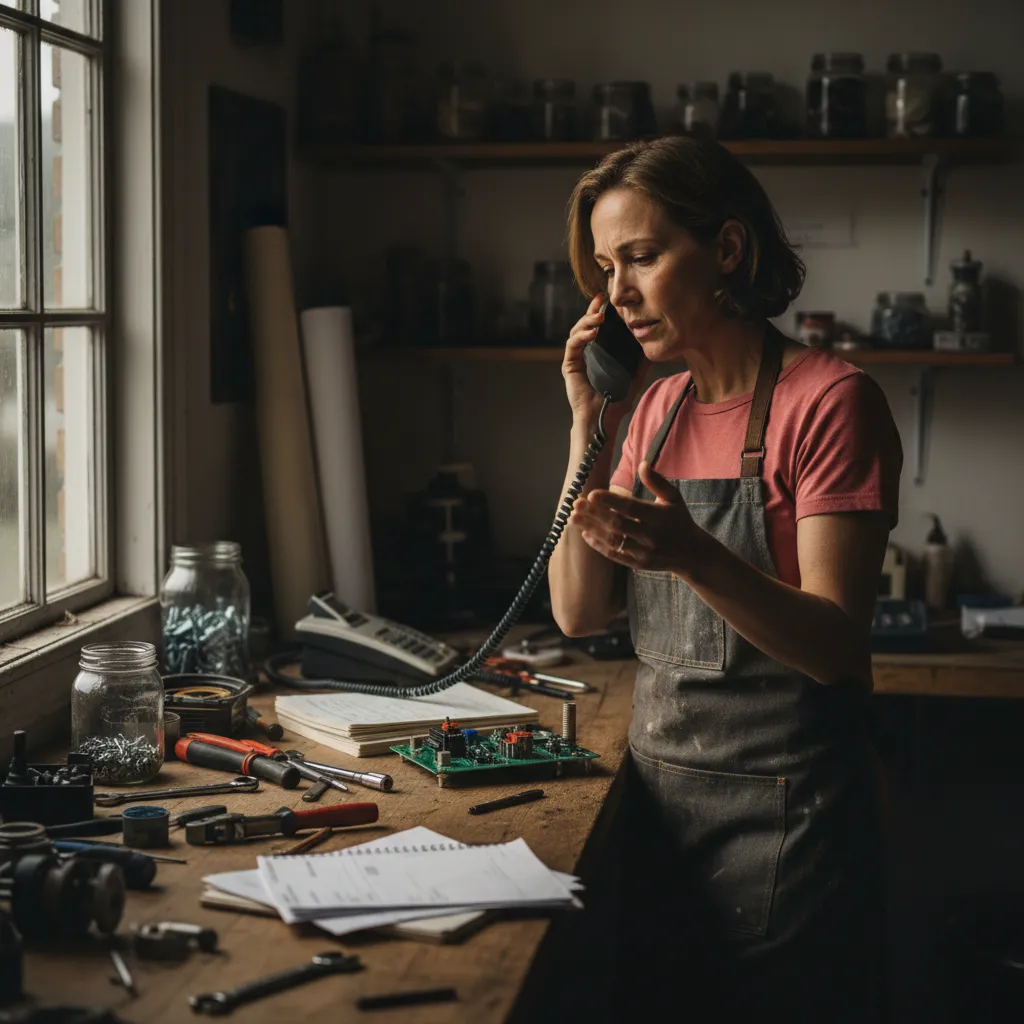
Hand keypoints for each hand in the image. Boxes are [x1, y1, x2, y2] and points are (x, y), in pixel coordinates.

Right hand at [562, 292, 648, 429]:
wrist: (603, 418)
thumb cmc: (616, 400)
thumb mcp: (635, 376)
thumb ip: (642, 362)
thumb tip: (653, 346)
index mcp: (598, 352)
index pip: (598, 327)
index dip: (602, 312)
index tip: (610, 300)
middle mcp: (584, 353)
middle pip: (585, 324)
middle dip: (592, 310)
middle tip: (602, 299)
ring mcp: (575, 358)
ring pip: (577, 331)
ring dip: (587, 321)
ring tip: (600, 316)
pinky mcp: (569, 365)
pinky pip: (572, 345)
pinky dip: (581, 336)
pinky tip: (593, 332)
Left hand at [570, 461, 708, 577]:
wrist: (692, 554)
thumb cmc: (679, 521)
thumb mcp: (674, 499)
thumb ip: (657, 481)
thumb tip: (642, 463)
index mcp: (658, 516)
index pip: (631, 507)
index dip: (611, 501)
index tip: (592, 494)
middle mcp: (650, 535)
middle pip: (618, 524)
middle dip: (595, 514)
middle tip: (576, 503)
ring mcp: (644, 551)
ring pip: (613, 540)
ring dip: (591, 529)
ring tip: (573, 517)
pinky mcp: (638, 564)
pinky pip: (615, 555)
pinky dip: (599, 546)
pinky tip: (585, 534)